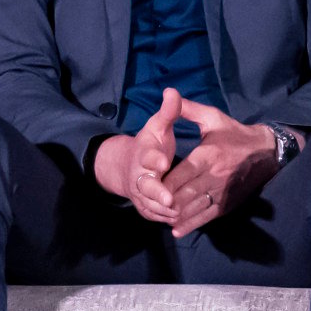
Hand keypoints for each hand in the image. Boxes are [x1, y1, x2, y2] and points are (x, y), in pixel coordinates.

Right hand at [93, 87, 185, 224]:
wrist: (129, 167)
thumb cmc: (151, 145)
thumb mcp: (157, 126)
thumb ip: (167, 112)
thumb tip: (172, 90)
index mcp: (144, 155)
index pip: (147, 157)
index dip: (154, 159)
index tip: (163, 162)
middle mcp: (139, 177)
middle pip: (147, 186)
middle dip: (157, 193)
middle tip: (169, 199)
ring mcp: (141, 195)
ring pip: (152, 205)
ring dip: (165, 210)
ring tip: (180, 212)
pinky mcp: (146, 208)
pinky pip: (155, 216)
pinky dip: (165, 218)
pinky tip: (181, 219)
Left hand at [157, 97, 282, 236]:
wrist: (266, 152)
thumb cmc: (234, 133)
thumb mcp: (213, 117)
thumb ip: (188, 110)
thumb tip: (168, 95)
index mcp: (208, 155)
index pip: (180, 175)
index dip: (162, 183)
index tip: (148, 184)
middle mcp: (215, 177)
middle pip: (183, 194)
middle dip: (164, 200)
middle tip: (149, 201)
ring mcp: (222, 193)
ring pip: (193, 208)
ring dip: (174, 214)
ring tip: (159, 214)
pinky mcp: (227, 204)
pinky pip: (206, 217)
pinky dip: (190, 224)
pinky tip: (176, 228)